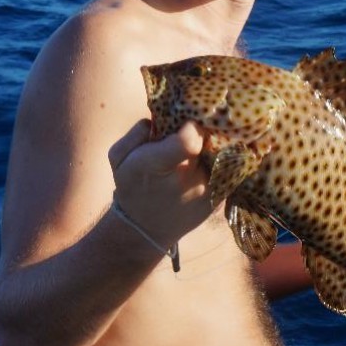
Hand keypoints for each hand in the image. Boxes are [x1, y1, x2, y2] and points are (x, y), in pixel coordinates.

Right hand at [108, 119, 212, 246]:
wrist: (145, 228)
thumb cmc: (131, 187)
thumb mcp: (118, 156)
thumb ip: (137, 132)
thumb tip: (160, 118)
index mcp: (157, 165)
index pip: (189, 140)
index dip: (190, 127)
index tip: (184, 126)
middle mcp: (186, 180)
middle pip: (209, 142)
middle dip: (202, 133)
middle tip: (192, 135)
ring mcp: (206, 191)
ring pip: (220, 154)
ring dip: (212, 147)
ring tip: (198, 151)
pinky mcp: (218, 198)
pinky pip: (226, 169)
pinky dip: (219, 162)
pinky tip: (206, 163)